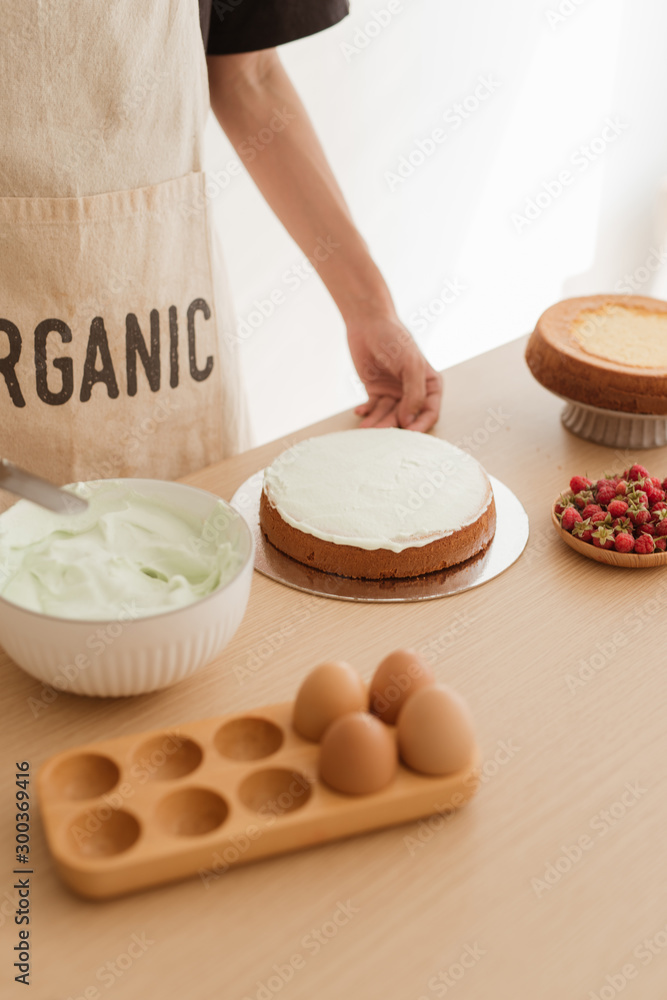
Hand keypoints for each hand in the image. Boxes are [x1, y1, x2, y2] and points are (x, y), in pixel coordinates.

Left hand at [347, 313, 442, 431]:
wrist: (368, 322)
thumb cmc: (395, 338)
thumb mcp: (411, 364)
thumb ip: (414, 394)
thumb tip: (408, 421)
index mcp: (429, 384)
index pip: (429, 412)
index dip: (420, 425)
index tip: (408, 434)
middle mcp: (413, 391)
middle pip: (406, 417)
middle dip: (393, 427)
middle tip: (380, 436)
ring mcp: (394, 392)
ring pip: (388, 415)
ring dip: (377, 423)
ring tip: (365, 429)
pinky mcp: (376, 390)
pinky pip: (373, 408)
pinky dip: (367, 413)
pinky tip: (360, 412)